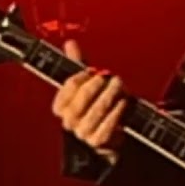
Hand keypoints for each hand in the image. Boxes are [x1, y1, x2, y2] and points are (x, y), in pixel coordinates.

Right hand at [51, 40, 126, 160]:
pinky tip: (123, 103)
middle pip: (81, 100)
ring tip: (118, 86)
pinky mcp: (97, 142)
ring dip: (109, 97)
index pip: (67, 88)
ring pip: (94, 113)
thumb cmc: (96, 105)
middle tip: (109, 77)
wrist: (110, 133)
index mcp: (62, 107)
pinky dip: (116, 113)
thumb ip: (78, 64)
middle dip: (97, 85)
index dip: (80, 77)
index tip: (91, 71)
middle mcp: (69, 121)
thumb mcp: (87, 83)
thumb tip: (70, 43)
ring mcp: (83, 133)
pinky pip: (106, 127)